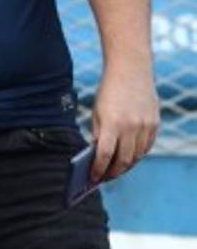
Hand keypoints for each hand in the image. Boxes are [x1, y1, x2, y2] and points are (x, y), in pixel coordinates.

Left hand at [91, 66, 159, 182]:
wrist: (130, 69)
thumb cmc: (109, 91)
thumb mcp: (97, 111)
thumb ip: (99, 134)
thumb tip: (99, 156)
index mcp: (112, 123)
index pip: (105, 155)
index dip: (98, 170)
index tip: (92, 178)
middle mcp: (131, 127)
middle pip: (123, 160)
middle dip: (112, 172)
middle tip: (104, 178)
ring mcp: (145, 126)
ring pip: (137, 156)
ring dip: (126, 166)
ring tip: (115, 170)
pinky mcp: (155, 123)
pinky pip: (147, 146)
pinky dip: (138, 154)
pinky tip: (129, 158)